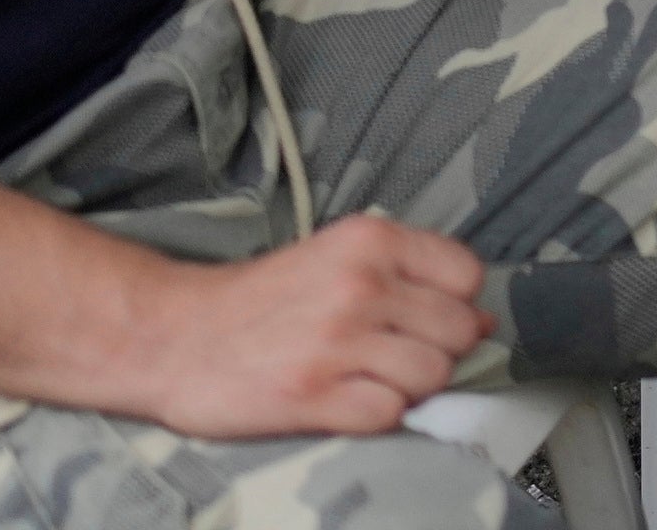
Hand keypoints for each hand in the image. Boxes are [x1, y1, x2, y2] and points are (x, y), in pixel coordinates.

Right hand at [107, 217, 494, 439]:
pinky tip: (343, 400)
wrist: (172, 336)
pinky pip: (391, 414)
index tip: (423, 318)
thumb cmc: (259, 301)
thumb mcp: (336, 259)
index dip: (454, 304)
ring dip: (407, 387)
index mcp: (370, 240)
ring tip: (363, 378)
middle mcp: (361, 284)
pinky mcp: (314, 395)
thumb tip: (483, 320)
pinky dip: (376, 415)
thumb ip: (408, 278)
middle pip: (459, 331)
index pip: (467, 275)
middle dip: (436, 351)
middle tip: (389, 354)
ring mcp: (338, 341)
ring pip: (433, 376)